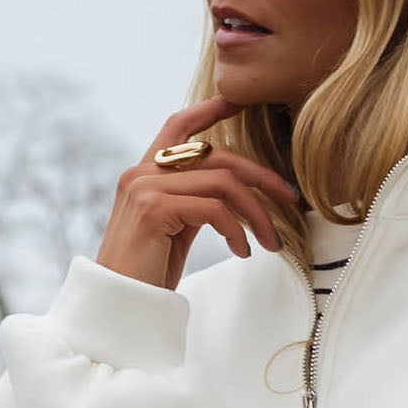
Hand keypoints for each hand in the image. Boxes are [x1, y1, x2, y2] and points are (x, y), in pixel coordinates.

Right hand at [96, 102, 301, 287]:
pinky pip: (215, 209)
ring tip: (272, 241)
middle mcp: (141, 173)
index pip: (179, 126)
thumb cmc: (146, 275)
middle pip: (215, 155)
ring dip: (257, 212)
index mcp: (143, 174)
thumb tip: (231, 193)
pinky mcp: (155, 210)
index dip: (210, 109)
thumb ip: (193, 203)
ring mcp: (145, 188)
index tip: (239, 100)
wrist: (118, 306)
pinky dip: (238, 231)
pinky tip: (241, 251)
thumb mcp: (173, 229)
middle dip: (260, 175)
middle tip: (290, 198)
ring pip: (222, 182)